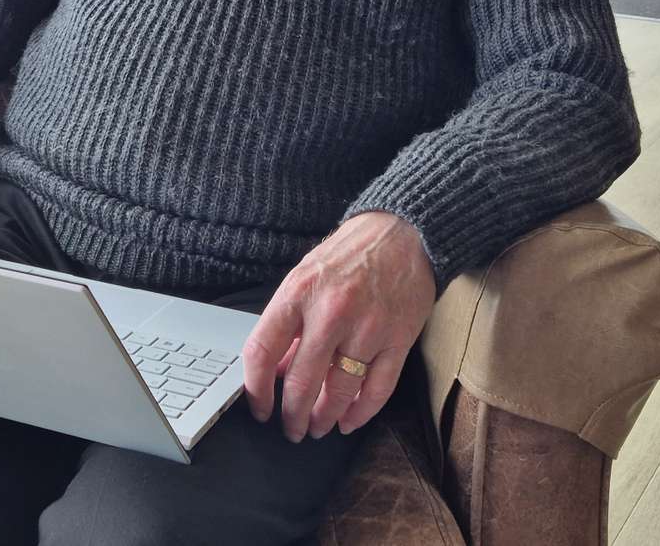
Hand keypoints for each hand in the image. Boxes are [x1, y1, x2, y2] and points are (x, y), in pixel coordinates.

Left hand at [241, 211, 436, 441]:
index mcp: (298, 292)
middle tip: (291, 429)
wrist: (403, 231)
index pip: (262, 350)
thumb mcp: (306, 277)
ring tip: (319, 427)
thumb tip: (276, 369)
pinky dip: (362, 412)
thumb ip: (289, 322)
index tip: (260, 408)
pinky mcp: (398, 338)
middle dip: (292, 416)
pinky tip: (350, 420)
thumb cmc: (350, 253)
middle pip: (301, 382)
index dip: (256, 389)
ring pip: (340, 391)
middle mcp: (330, 311)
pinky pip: (377, 388)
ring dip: (326, 418)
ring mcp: (367, 327)